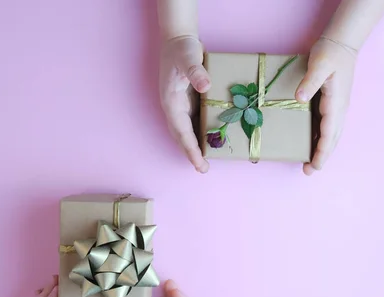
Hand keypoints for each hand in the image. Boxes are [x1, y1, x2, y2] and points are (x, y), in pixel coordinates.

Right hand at [159, 35, 211, 172]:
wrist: (178, 40)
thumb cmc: (181, 49)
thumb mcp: (188, 58)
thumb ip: (195, 71)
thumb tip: (205, 86)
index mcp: (172, 103)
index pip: (182, 132)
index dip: (190, 150)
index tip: (198, 164)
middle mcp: (175, 109)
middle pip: (182, 137)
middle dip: (191, 154)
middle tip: (204, 169)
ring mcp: (181, 107)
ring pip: (187, 132)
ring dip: (195, 147)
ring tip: (206, 162)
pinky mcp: (189, 103)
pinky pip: (194, 123)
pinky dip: (200, 135)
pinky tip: (211, 141)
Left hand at [296, 36, 357, 174]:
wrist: (342, 42)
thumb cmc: (330, 52)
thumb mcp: (319, 64)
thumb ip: (310, 82)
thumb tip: (300, 98)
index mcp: (336, 103)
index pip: (329, 134)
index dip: (322, 151)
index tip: (314, 166)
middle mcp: (339, 109)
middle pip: (332, 139)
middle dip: (322, 156)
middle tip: (308, 172)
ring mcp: (338, 107)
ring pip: (331, 134)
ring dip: (322, 149)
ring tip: (310, 163)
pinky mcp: (333, 103)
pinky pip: (328, 125)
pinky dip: (321, 137)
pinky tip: (312, 142)